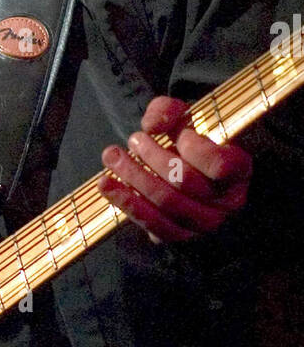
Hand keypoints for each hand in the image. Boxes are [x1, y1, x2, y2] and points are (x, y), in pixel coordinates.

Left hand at [97, 96, 252, 243]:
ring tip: (112, 156)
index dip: (195, 148)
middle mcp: (227, 202)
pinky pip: (153, 224)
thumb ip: (169, 111)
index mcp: (239, 170)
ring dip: (134, 176)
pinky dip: (126, 202)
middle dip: (152, 157)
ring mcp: (204, 223)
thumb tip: (152, 125)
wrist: (188, 169)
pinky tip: (106, 184)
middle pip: (185, 182)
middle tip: (133, 139)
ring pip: (166, 203)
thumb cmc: (190, 140)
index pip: (220, 165)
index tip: (179, 134)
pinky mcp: (180, 236)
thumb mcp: (183, 117)